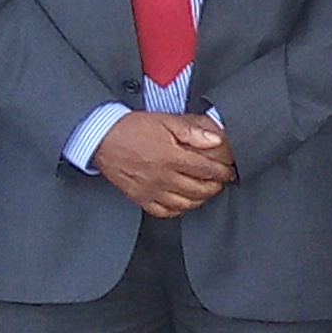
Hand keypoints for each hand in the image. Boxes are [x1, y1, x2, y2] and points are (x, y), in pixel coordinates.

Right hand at [92, 110, 232, 218]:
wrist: (102, 138)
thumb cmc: (133, 128)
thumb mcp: (165, 121)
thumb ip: (191, 131)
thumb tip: (215, 140)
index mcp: (171, 157)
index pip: (206, 169)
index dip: (222, 171)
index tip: (229, 170)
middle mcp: (162, 177)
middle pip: (200, 189)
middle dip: (215, 185)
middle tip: (221, 180)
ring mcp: (151, 191)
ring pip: (185, 203)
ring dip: (201, 198)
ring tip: (206, 190)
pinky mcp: (140, 198)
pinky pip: (165, 211)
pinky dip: (179, 209)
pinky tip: (184, 200)